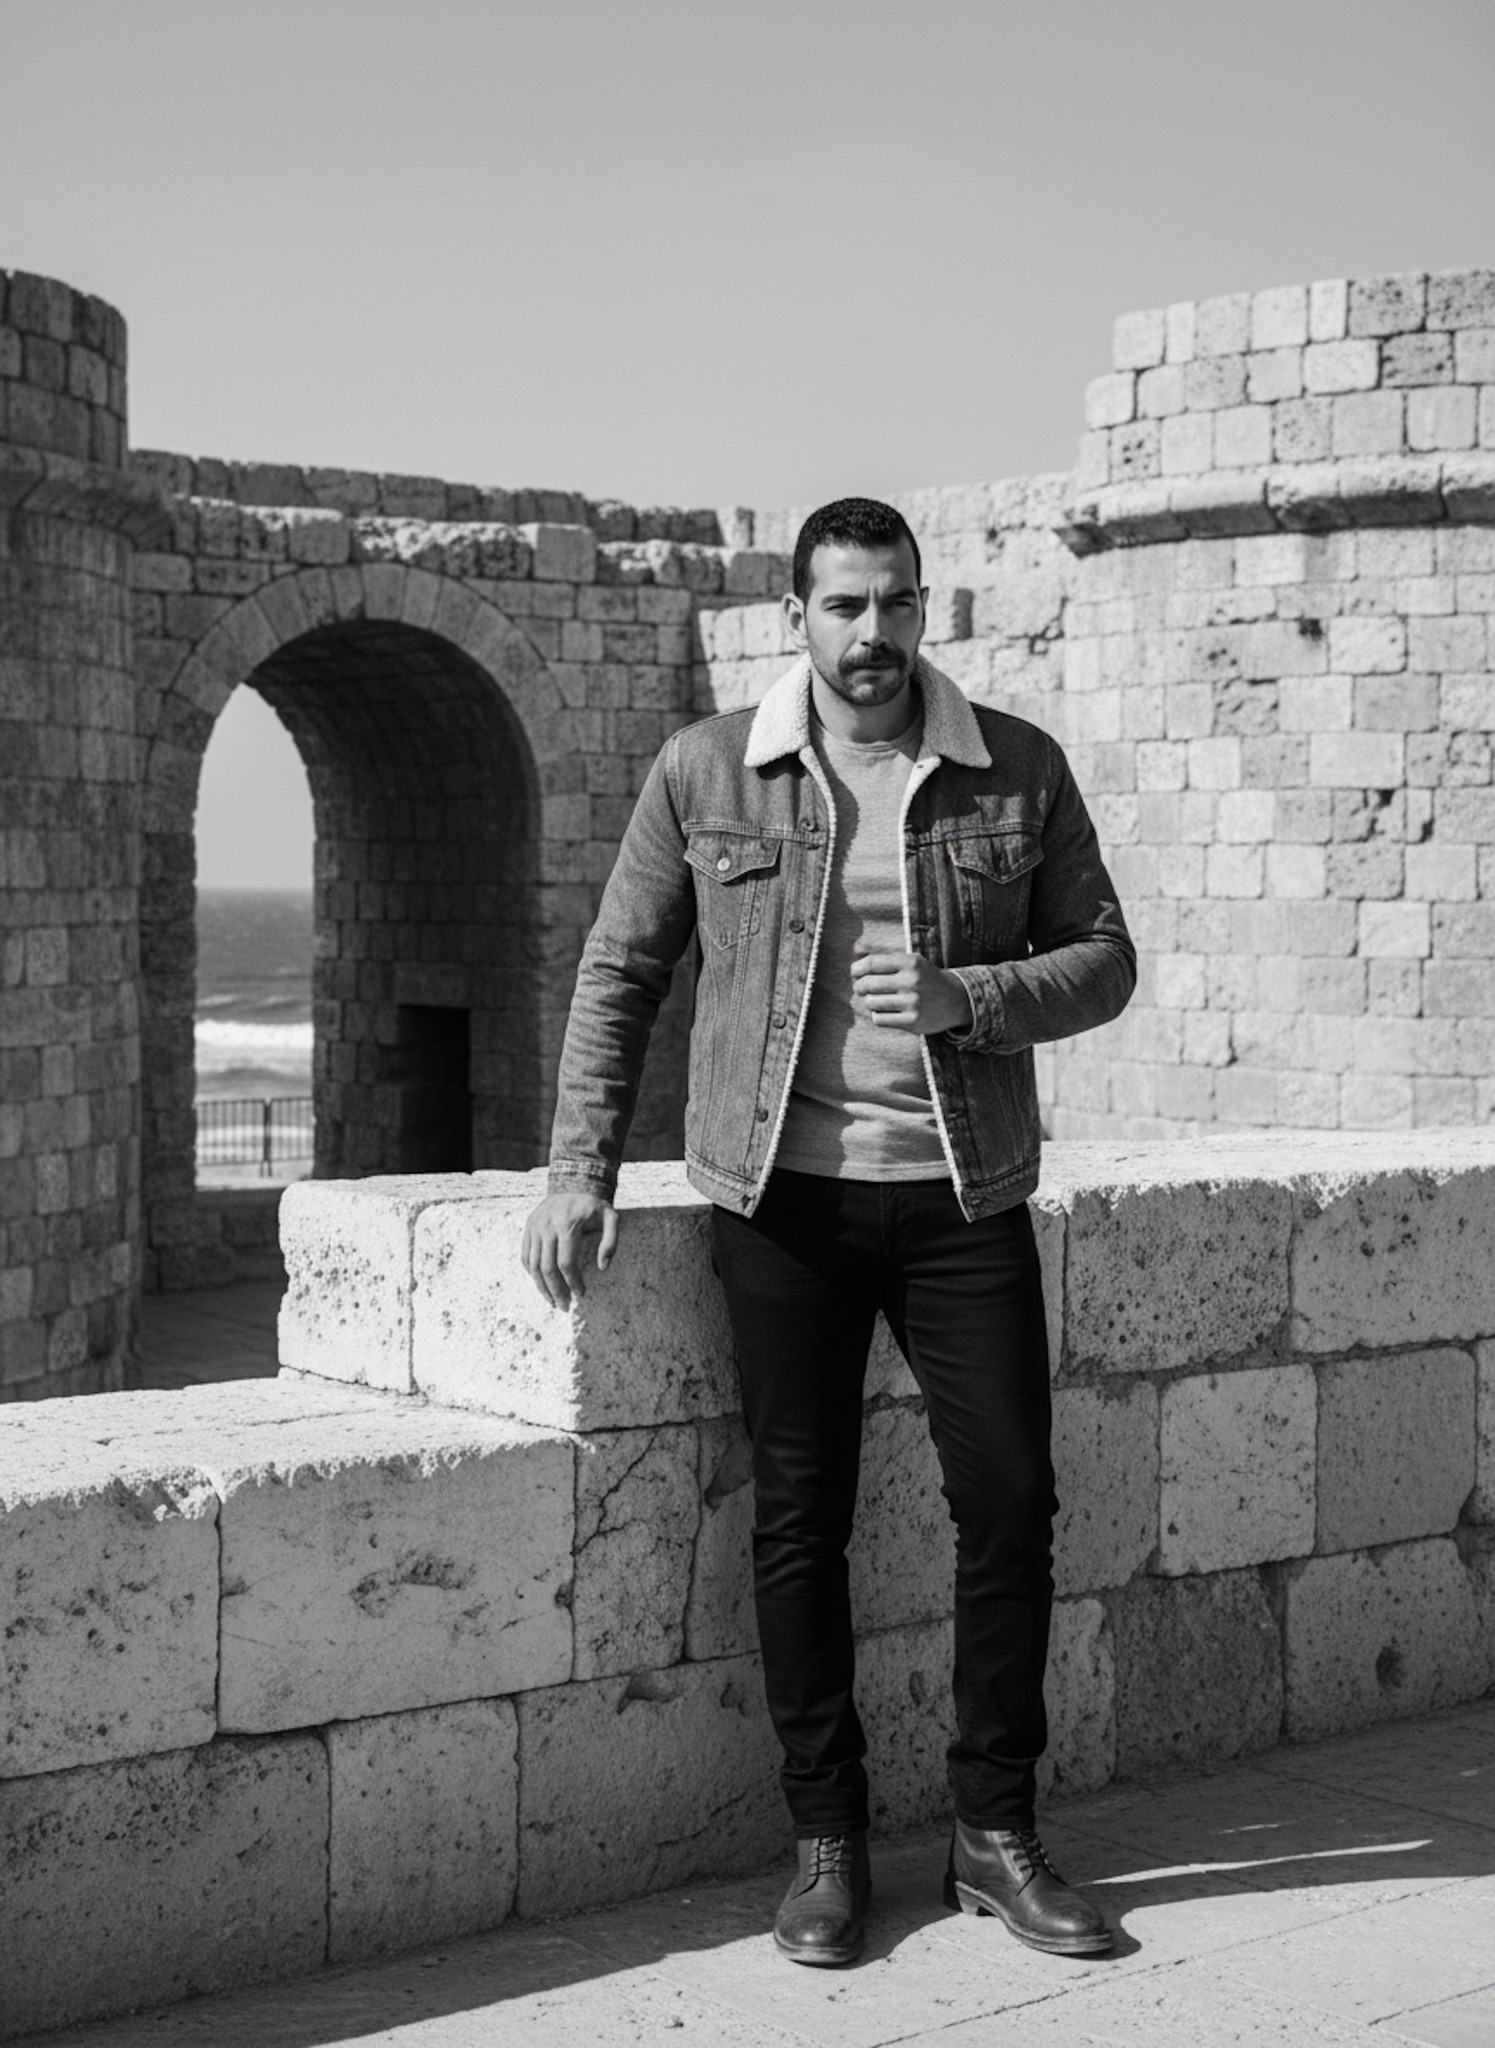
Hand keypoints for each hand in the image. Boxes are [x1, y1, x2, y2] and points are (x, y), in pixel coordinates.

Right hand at [521, 1192, 618, 1309]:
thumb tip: (603, 1267)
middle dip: (555, 1291)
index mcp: (567, 1224)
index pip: (566, 1263)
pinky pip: (525, 1256)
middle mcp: (547, 1226)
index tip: (581, 1294)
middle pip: (547, 1267)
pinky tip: (542, 1284)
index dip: (572, 1282)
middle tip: (564, 1307)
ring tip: (552, 1302)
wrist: (572, 1184)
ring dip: (541, 1287)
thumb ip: (611, 1242)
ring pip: (532, 1265)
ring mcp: (535, 1227)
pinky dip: (532, 1273)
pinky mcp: (528, 1228)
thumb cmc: (594, 1207)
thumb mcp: (611, 1219)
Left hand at [850, 950, 972, 1034]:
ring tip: (877, 999)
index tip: (855, 973)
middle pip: (868, 984)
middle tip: (861, 988)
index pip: (872, 963)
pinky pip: (879, 1019)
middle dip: (859, 986)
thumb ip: (884, 957)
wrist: (954, 1000)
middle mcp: (912, 981)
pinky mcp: (913, 1022)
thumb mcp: (911, 961)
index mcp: (911, 962)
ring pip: (872, 1003)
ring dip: (870, 1001)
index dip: (857, 969)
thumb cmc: (925, 978)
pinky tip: (886, 1011)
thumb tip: (854, 954)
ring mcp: (913, 1002)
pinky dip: (878, 1015)